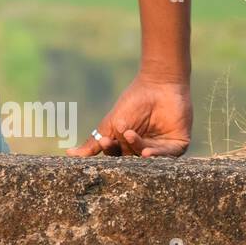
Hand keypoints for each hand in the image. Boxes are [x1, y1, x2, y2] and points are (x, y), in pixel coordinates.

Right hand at [66, 73, 191, 157]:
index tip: (106, 141)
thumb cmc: (133, 102)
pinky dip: (156, 155)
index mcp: (128, 146)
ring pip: (147, 159)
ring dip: (137, 148)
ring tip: (130, 134)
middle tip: (115, 140)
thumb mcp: (110, 124)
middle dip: (123, 150)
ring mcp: (161, 148)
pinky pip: (167, 156)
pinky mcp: (177, 145)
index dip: (111, 150)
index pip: (117, 156)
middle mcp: (145, 149)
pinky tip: (147, 152)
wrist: (157, 85)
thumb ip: (93, 143)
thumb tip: (68, 154)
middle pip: (132, 160)